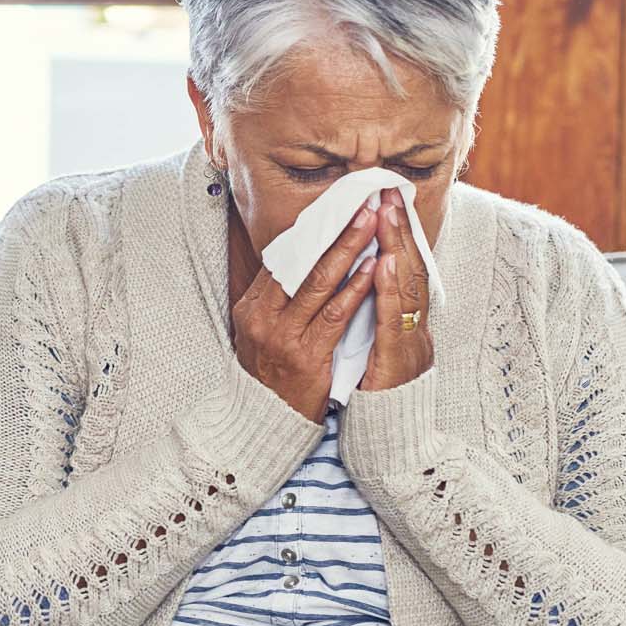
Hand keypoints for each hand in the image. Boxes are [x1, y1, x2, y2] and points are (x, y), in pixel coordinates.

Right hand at [232, 201, 379, 422]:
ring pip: (320, 283)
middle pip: (302, 263)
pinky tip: (374, 269)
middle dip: (335, 230)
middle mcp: (262, 318)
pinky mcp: (307, 356)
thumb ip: (276, 299)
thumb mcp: (260, 332)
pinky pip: (336, 315)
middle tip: (360, 203)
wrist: (264, 422)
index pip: (283, 258)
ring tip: (372, 224)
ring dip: (350, 249)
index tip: (337, 206)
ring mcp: (283, 337)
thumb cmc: (270, 373)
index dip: (312, 230)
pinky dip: (356, 289)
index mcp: (251, 307)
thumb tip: (299, 260)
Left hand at [358, 188, 434, 391]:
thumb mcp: (377, 352)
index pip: (406, 271)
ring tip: (388, 215)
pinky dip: (393, 290)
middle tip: (388, 192)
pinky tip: (387, 264)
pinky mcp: (402, 361)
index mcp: (409, 325)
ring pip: (409, 288)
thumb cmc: (381, 398)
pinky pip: (396, 320)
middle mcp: (416, 329)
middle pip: (412, 270)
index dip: (398, 235)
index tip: (387, 201)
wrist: (395, 442)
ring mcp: (413, 344)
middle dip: (399, 229)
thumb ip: (375, 320)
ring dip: (399, 248)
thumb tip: (362, 285)